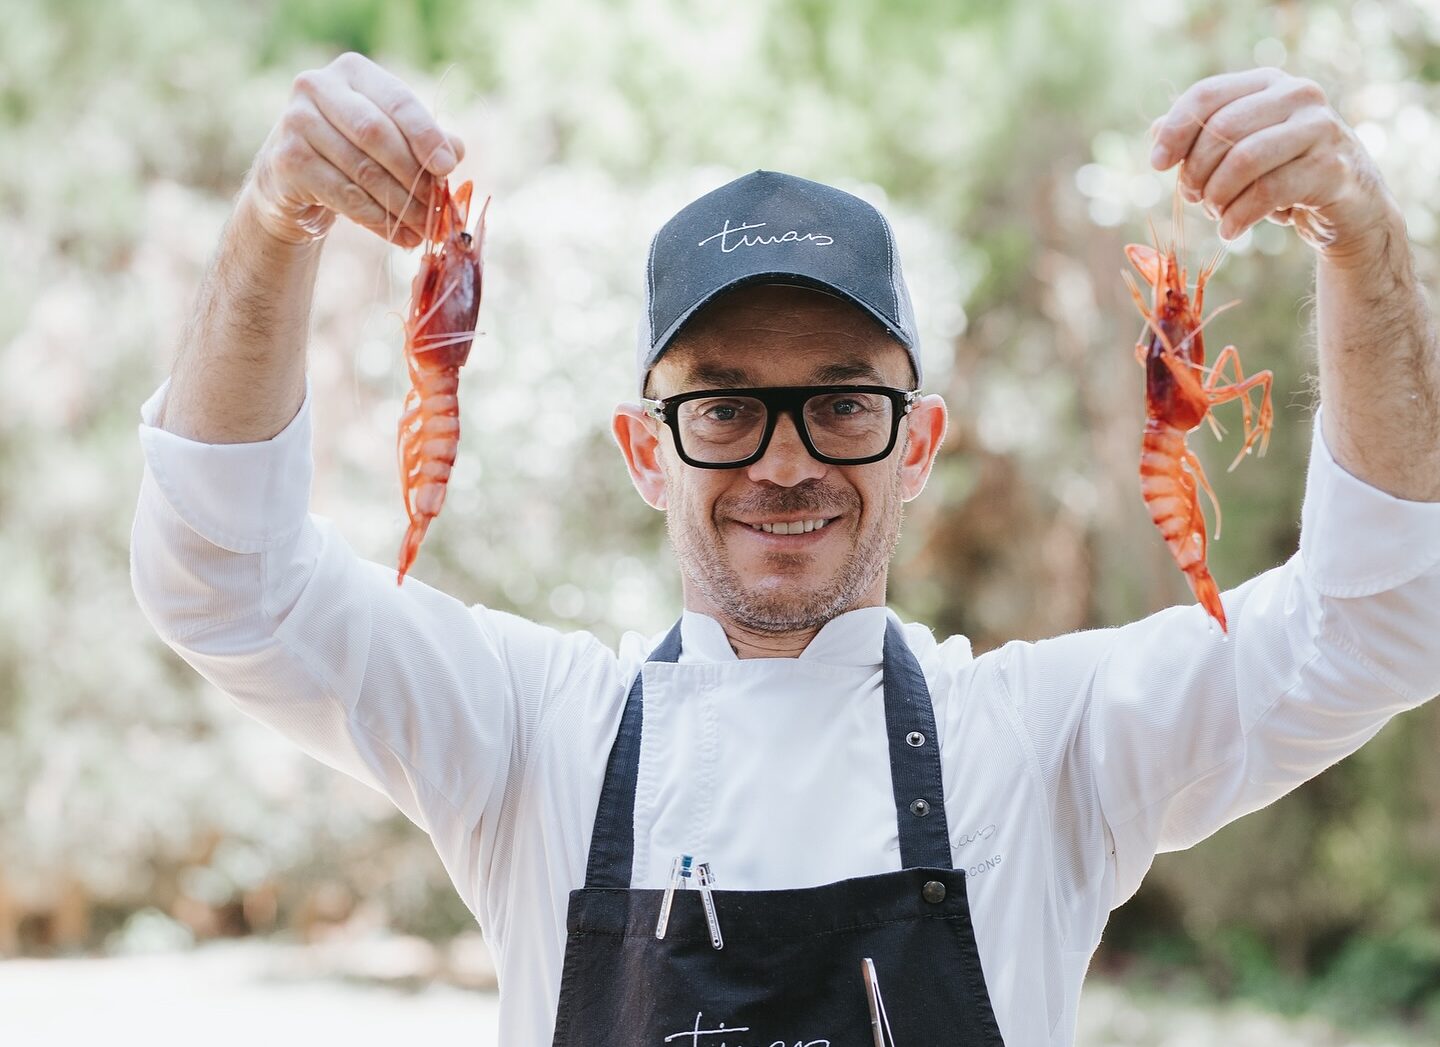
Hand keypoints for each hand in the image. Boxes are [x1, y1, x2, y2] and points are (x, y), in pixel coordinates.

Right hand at [243, 52, 463, 247]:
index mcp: (352, 71)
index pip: (398, 100)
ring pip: (362, 170)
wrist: (292, 179)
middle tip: (438, 209)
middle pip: (378, 135)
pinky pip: (344, 196)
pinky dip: (378, 219)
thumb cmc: (353, 152)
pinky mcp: (285, 160)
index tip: (449, 168)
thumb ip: (425, 139)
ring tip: (425, 229)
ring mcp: (296, 122)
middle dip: (414, 176)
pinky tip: (400, 236)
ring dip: (401, 206)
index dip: (426, 136)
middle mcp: (317, 86)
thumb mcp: (391, 139)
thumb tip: (456, 150)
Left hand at [1149, 67, 1398, 264]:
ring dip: (1216, 196)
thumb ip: (1200, 137)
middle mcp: (1298, 95)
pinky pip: (1268, 192)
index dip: (1175, 129)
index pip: (1207, 94)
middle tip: (1194, 199)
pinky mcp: (1332, 167)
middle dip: (1196, 172)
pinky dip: (1237, 218)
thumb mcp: (1239, 150)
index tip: (1157, 165)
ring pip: (1244, 160)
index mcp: (1269, 83)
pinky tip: (1230, 232)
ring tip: (1215, 214)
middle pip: (1222, 129)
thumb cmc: (1282, 173)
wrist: (1347, 204)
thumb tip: (1155, 131)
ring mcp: (1320, 128)